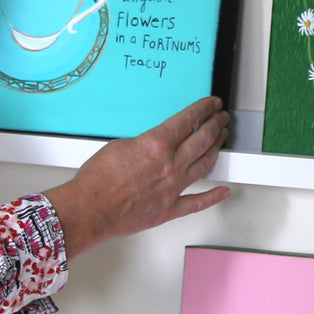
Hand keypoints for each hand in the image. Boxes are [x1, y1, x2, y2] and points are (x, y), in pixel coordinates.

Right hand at [44, 96, 230, 258]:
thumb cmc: (97, 180)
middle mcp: (170, 165)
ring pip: (205, 165)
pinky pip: (198, 202)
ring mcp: (174, 188)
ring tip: (222, 138)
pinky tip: (223, 191)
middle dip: (215, 124)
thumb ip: (144, 143)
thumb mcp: (119, 145)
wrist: (90, 209)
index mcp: (157, 145)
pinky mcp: (170, 209)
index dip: (203, 109)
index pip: (188, 120)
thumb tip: (153, 144)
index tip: (211, 104)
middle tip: (221, 117)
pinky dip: (214, 196)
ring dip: (216, 149)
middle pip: (202, 139)